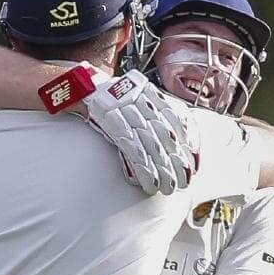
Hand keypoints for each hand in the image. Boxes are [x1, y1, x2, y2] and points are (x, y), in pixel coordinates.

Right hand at [39, 66, 197, 195]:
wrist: (78, 87)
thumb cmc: (107, 98)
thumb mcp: (135, 98)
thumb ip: (155, 111)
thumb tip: (179, 135)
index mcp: (149, 93)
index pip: (178, 117)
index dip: (190, 141)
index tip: (195, 160)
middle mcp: (141, 100)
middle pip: (167, 135)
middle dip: (177, 161)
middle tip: (184, 181)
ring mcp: (126, 110)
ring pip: (152, 144)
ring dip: (161, 169)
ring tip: (168, 187)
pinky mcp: (111, 121)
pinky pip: (131, 148)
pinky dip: (142, 168)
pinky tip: (149, 182)